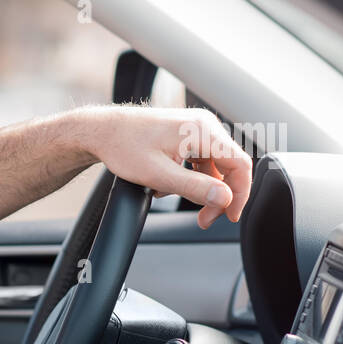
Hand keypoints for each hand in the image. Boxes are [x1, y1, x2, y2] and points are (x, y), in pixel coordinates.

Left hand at [74, 105, 253, 228]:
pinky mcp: (187, 134)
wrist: (102, 131)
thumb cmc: (123, 147)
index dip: (240, 194)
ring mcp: (196, 128)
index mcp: (202, 130)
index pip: (240, 164)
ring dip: (202, 188)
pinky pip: (201, 160)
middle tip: (204, 218)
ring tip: (175, 200)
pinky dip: (191, 177)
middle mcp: (204, 125)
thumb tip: (224, 199)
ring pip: (215, 165)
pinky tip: (168, 186)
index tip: (229, 216)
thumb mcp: (158, 174)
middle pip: (229, 166)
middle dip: (218, 195)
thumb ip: (194, 188)